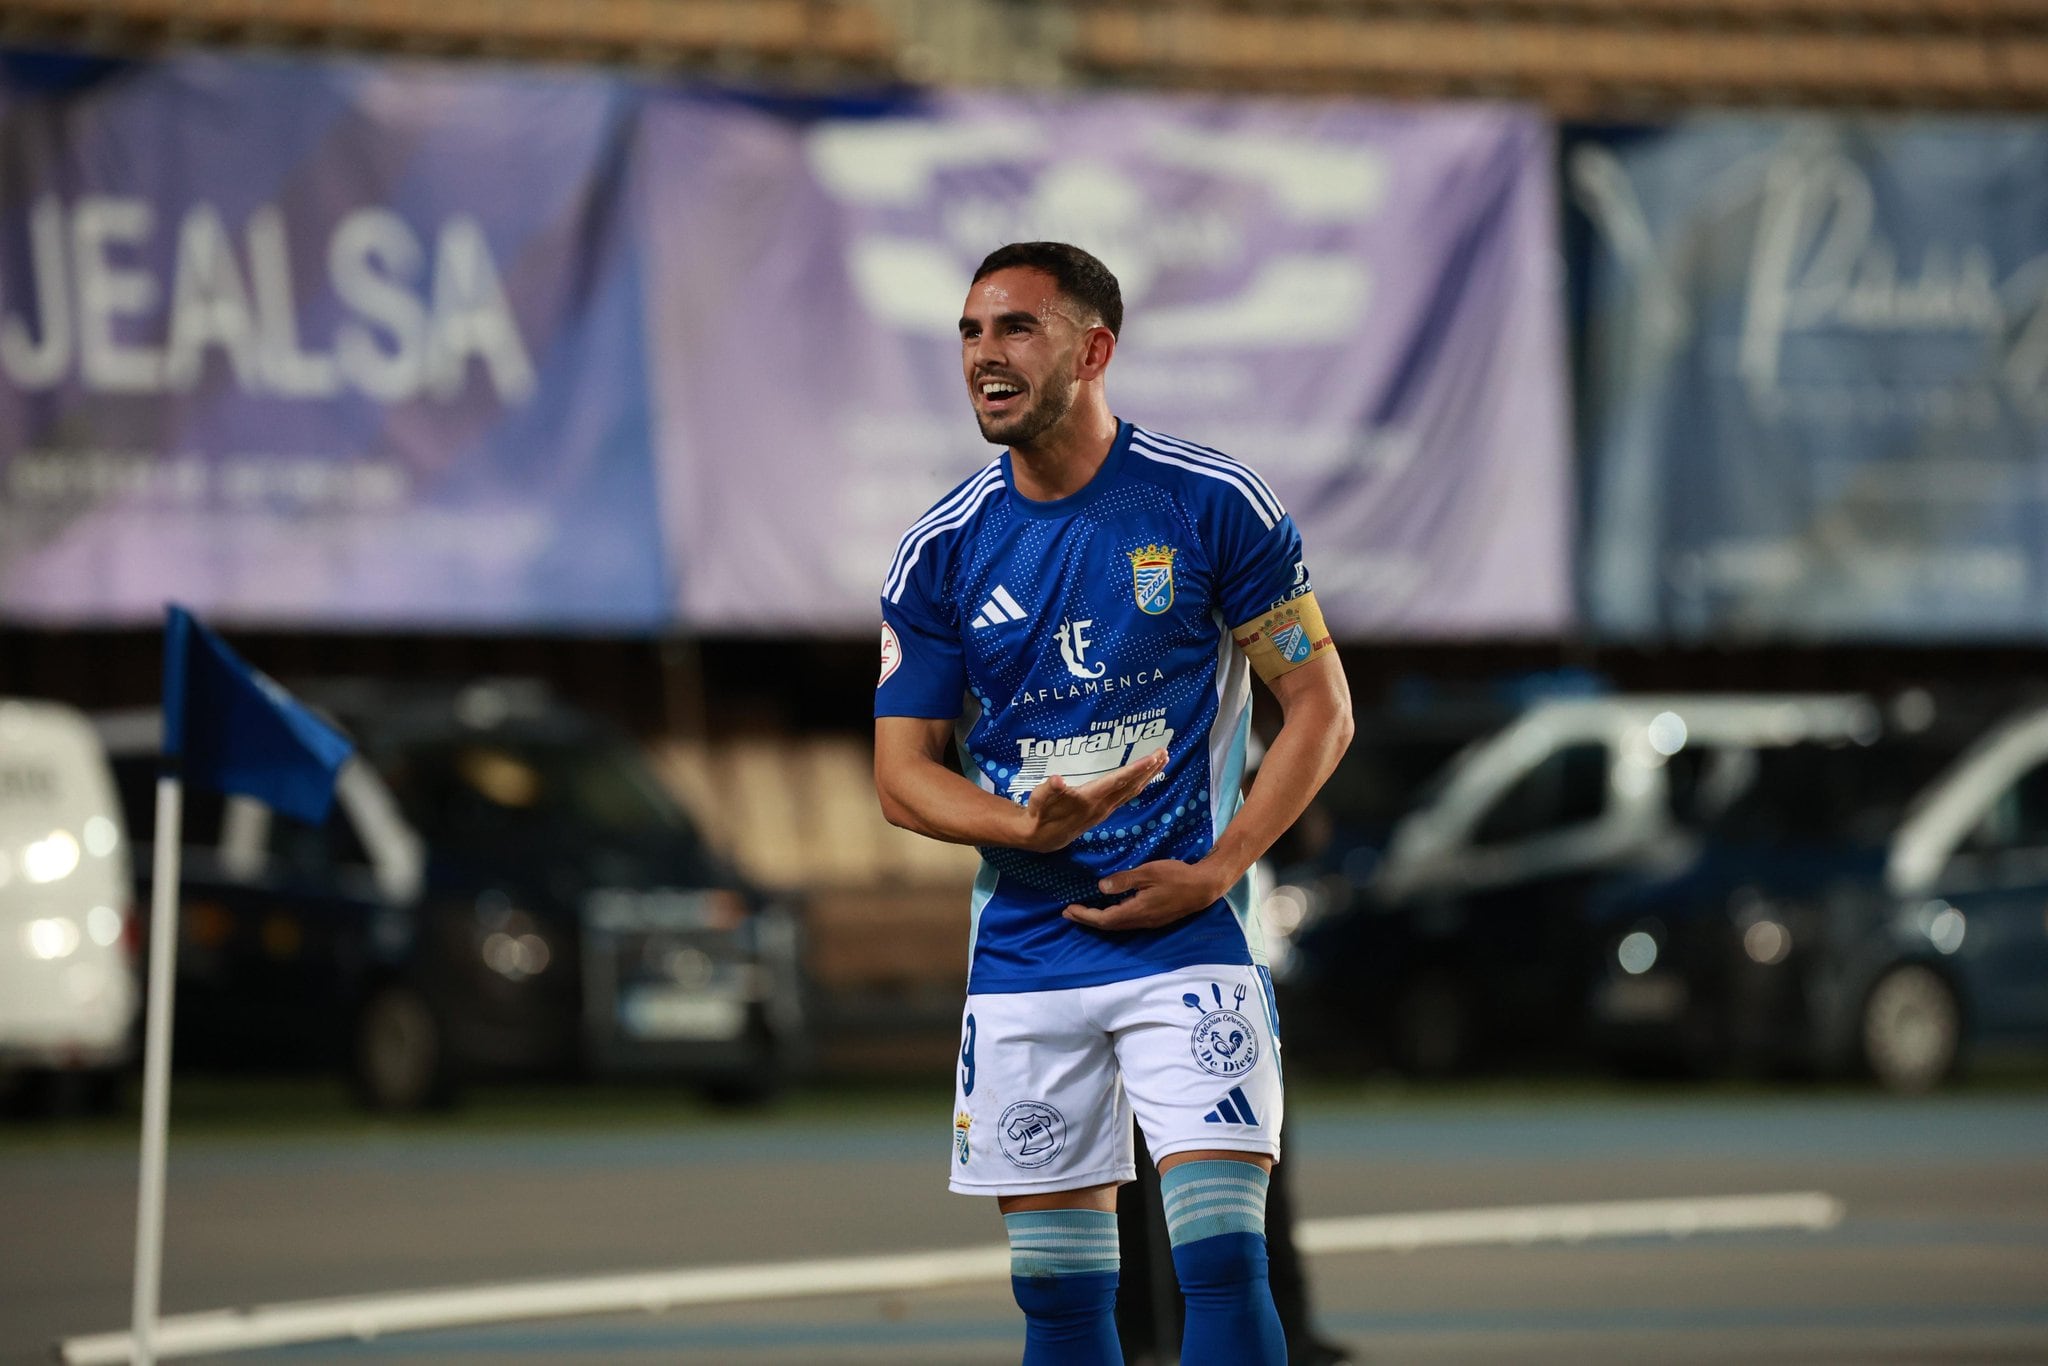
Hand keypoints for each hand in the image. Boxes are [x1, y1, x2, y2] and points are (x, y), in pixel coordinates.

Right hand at [1015, 747, 1166, 852]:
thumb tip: (1057, 780)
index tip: (1152, 758)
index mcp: (1089, 798)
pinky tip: (1144, 778)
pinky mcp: (1103, 812)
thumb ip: (1049, 789)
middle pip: (1131, 785)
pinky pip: (1127, 796)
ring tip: (1161, 761)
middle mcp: (1102, 805)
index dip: (1136, 769)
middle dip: (1149, 769)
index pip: (1118, 781)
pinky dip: (1138, 784)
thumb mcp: (1039, 799)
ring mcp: (1104, 810)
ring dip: (1148, 776)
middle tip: (1164, 752)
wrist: (1041, 838)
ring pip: (1132, 792)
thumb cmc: (1040, 813)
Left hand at [1062, 858, 1230, 931]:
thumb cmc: (1176, 876)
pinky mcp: (1154, 919)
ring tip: (1083, 913)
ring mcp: (1148, 923)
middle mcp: (1141, 922)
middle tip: (1068, 913)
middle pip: (1108, 926)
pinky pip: (1127, 923)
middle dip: (1087, 919)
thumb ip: (1124, 880)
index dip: (1085, 915)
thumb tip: (1101, 887)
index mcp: (1137, 911)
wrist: (1203, 888)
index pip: (1104, 919)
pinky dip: (1111, 918)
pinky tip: (1109, 910)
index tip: (1069, 909)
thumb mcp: (1148, 872)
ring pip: (1118, 926)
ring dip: (1098, 920)